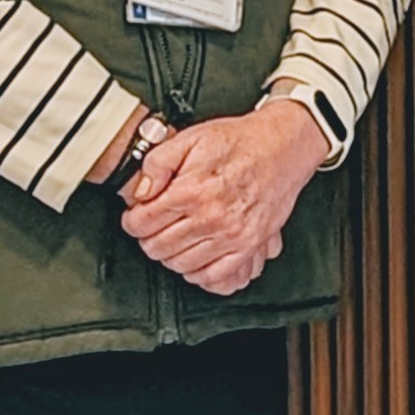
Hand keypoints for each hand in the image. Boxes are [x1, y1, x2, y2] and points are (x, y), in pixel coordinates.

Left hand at [121, 99, 326, 295]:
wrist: (282, 146)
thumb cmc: (240, 142)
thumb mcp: (190, 139)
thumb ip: (156, 163)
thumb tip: (139, 191)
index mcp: (192, 191)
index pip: (142, 223)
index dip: (132, 220)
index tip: (137, 216)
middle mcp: (211, 217)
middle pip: (158, 247)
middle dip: (149, 238)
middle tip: (154, 227)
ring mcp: (232, 235)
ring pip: (181, 264)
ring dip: (170, 255)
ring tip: (173, 240)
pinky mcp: (249, 245)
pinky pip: (216, 276)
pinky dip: (199, 274)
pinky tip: (195, 259)